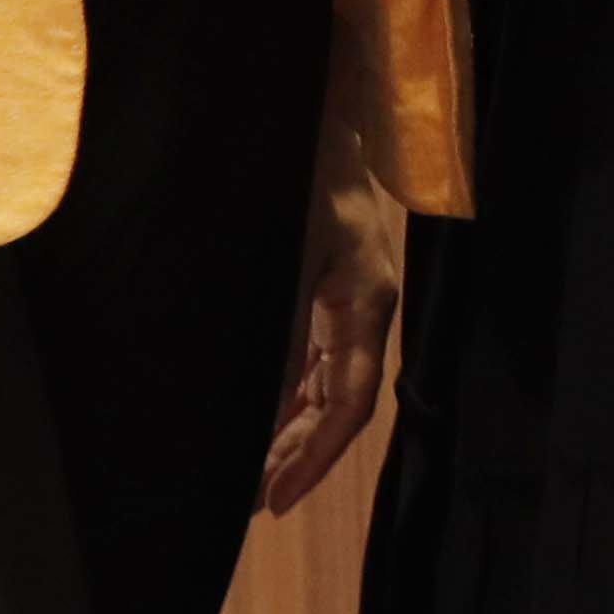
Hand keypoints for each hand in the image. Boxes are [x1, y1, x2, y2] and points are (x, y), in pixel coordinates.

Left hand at [259, 145, 406, 515]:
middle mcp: (361, 306)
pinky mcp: (325, 282)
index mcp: (364, 302)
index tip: (273, 501)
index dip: (314, 459)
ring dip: (288, 426)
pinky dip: (285, 390)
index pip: (350, 405)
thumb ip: (276, 339)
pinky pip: (311, 354)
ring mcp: (345, 294)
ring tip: (249, 470)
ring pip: (323, 382)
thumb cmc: (291, 178)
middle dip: (296, 453)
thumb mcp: (283, 259)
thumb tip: (256, 414)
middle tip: (249, 501)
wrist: (303, 113)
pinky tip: (257, 412)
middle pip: (337, 401)